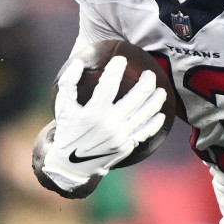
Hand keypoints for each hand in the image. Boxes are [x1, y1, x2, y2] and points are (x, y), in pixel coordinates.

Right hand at [39, 56, 165, 193]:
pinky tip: (160, 113)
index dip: (116, 69)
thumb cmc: (68, 130)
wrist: (72, 164)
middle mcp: (110, 124)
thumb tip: (79, 62)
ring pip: (146, 113)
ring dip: (157, 98)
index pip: (109, 85)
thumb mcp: (62, 106)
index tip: (121, 59)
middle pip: (137, 97)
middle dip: (147, 81)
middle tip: (149, 73)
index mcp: (93, 113)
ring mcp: (121, 136)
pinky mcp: (127, 146)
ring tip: (160, 89)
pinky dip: (155, 121)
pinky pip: (146, 131)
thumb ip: (68, 82)